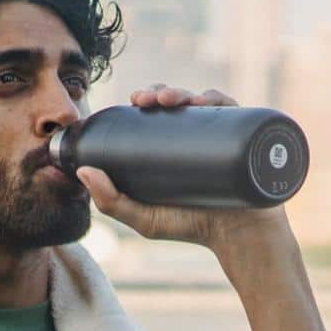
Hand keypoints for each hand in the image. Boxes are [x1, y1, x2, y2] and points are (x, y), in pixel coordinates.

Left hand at [75, 84, 290, 250]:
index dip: (147, 97)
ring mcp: (225, 136)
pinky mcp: (248, 139)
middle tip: (148, 100)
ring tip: (170, 100)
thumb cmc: (192, 228)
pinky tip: (203, 102)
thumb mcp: (145, 218)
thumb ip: (111, 202)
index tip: (134, 100)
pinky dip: (218, 100)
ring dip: (186, 91)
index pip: (162, 111)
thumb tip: (82, 171)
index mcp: (178, 145)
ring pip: (204, 102)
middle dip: (162, 91)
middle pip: (181, 102)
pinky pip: (234, 111)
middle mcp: (202, 136)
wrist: (240, 239)